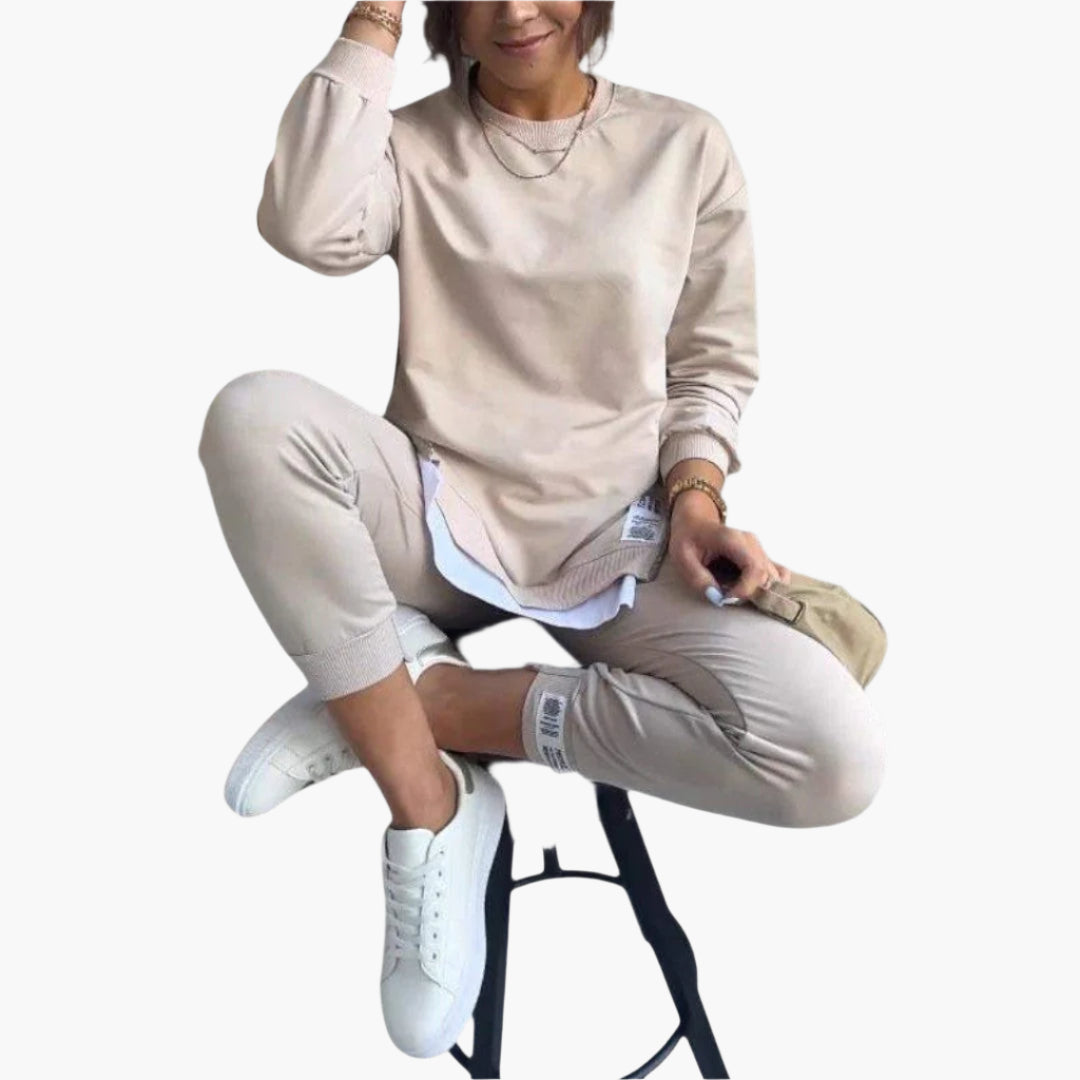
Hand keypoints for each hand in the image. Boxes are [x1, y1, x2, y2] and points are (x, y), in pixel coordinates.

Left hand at [667, 492, 790, 604]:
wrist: (695, 520)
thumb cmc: (687, 538)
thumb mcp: (682, 558)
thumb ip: (698, 578)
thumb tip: (718, 598)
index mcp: (733, 540)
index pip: (754, 568)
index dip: (745, 590)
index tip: (726, 598)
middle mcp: (751, 542)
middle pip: (766, 575)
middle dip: (749, 593)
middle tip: (726, 595)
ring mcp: (758, 548)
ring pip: (773, 576)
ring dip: (756, 591)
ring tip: (733, 591)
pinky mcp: (761, 554)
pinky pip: (777, 572)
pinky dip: (770, 585)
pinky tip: (754, 590)